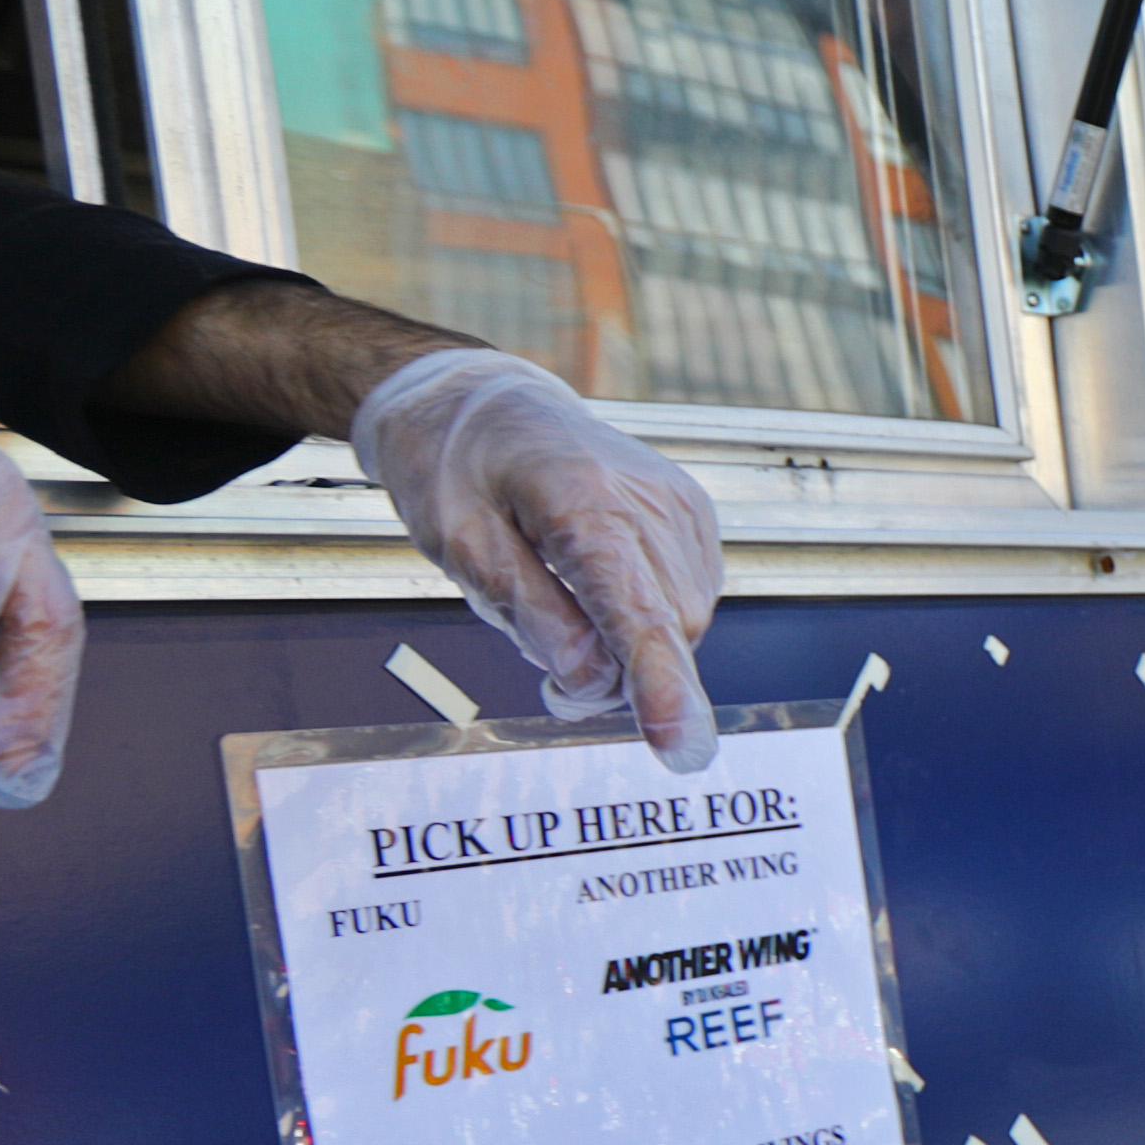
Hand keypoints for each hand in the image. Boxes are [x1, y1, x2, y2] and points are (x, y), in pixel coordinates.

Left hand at [345, 347, 723, 769]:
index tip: (679, 745)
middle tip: (553, 683)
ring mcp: (679, 502)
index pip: (635, 612)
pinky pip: (688, 596)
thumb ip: (527, 612)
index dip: (659, 687)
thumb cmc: (454, 464)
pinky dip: (647, 619)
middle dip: (623, 675)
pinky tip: (598, 596)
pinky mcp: (690, 510)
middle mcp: (648, 498)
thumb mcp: (458, 541)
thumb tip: (592, 680)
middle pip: (667, 629)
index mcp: (581, 499)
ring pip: (684, 620)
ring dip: (634, 649)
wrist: (480, 398)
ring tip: (564, 618)